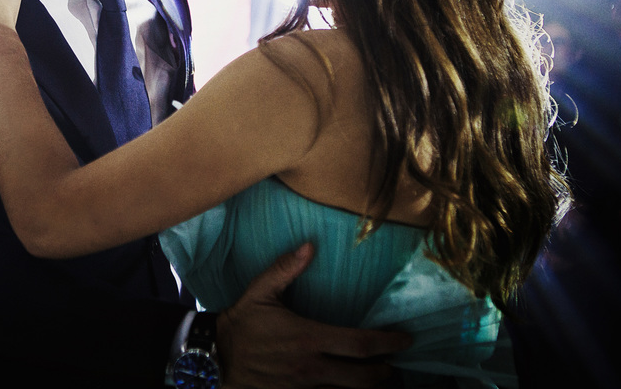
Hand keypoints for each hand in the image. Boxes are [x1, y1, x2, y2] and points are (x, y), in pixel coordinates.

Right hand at [217, 244, 411, 387]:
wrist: (215, 359)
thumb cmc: (241, 324)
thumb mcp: (260, 292)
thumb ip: (286, 269)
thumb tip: (309, 246)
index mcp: (308, 338)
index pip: (360, 344)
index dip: (389, 343)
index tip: (405, 339)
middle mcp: (312, 367)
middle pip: (364, 377)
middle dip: (386, 371)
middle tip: (394, 363)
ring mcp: (305, 388)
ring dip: (369, 387)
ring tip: (380, 379)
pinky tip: (349, 388)